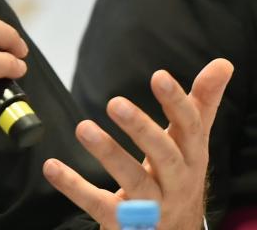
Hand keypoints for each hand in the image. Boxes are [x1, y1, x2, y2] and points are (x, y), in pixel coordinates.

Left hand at [43, 58, 233, 229]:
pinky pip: (100, 204)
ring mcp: (152, 205)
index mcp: (192, 157)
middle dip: (142, 130)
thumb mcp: (191, 142)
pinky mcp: (124, 222)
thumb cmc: (179, 175)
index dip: (177, 103)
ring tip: (83, 128)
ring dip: (109, 154)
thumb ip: (202, 103)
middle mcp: (177, 182)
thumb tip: (223, 63)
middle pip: (165, 156)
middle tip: (115, 103)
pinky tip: (52, 167)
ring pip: (135, 181)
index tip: (159, 76)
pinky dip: (75, 187)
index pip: (190, 128)